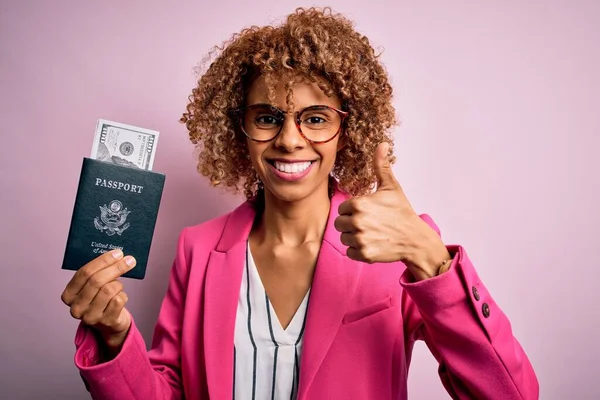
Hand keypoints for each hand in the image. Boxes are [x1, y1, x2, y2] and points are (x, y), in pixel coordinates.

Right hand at [61, 250, 134, 350]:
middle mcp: (76, 307)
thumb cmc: (100, 298)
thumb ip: (97, 272)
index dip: (103, 261)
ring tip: (118, 286)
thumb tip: (116, 254)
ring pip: (109, 290)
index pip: (84, 273)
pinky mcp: (106, 322)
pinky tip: (120, 297)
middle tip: (130, 260)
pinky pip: (119, 300)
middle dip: (116, 267)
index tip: (118, 253)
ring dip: (118, 284)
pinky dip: (123, 295)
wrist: (109, 322)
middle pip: (97, 281)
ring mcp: (90, 316)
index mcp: (69, 295)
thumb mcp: (92, 286)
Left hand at [334, 142, 451, 280]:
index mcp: (359, 204)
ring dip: (353, 237)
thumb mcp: (391, 187)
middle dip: (350, 224)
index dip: (352, 210)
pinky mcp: (364, 254)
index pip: (342, 208)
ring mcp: (360, 239)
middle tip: (368, 224)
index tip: (366, 212)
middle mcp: (357, 222)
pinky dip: (358, 250)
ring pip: (344, 238)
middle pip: (339, 223)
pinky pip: (350, 252)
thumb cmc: (402, 212)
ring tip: (370, 234)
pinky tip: (371, 244)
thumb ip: (381, 166)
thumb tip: (382, 144)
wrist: (415, 239)